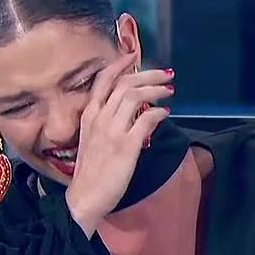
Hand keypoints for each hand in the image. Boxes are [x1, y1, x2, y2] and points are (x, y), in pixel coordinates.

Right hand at [65, 54, 173, 236]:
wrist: (84, 198)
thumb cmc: (91, 172)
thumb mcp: (93, 141)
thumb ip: (107, 124)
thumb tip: (132, 113)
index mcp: (89, 115)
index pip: (104, 80)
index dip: (120, 64)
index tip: (134, 56)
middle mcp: (99, 118)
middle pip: (125, 84)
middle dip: (149, 74)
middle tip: (166, 75)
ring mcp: (112, 131)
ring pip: (136, 96)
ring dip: (156, 90)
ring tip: (170, 91)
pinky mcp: (126, 146)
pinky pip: (147, 119)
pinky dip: (159, 112)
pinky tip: (166, 113)